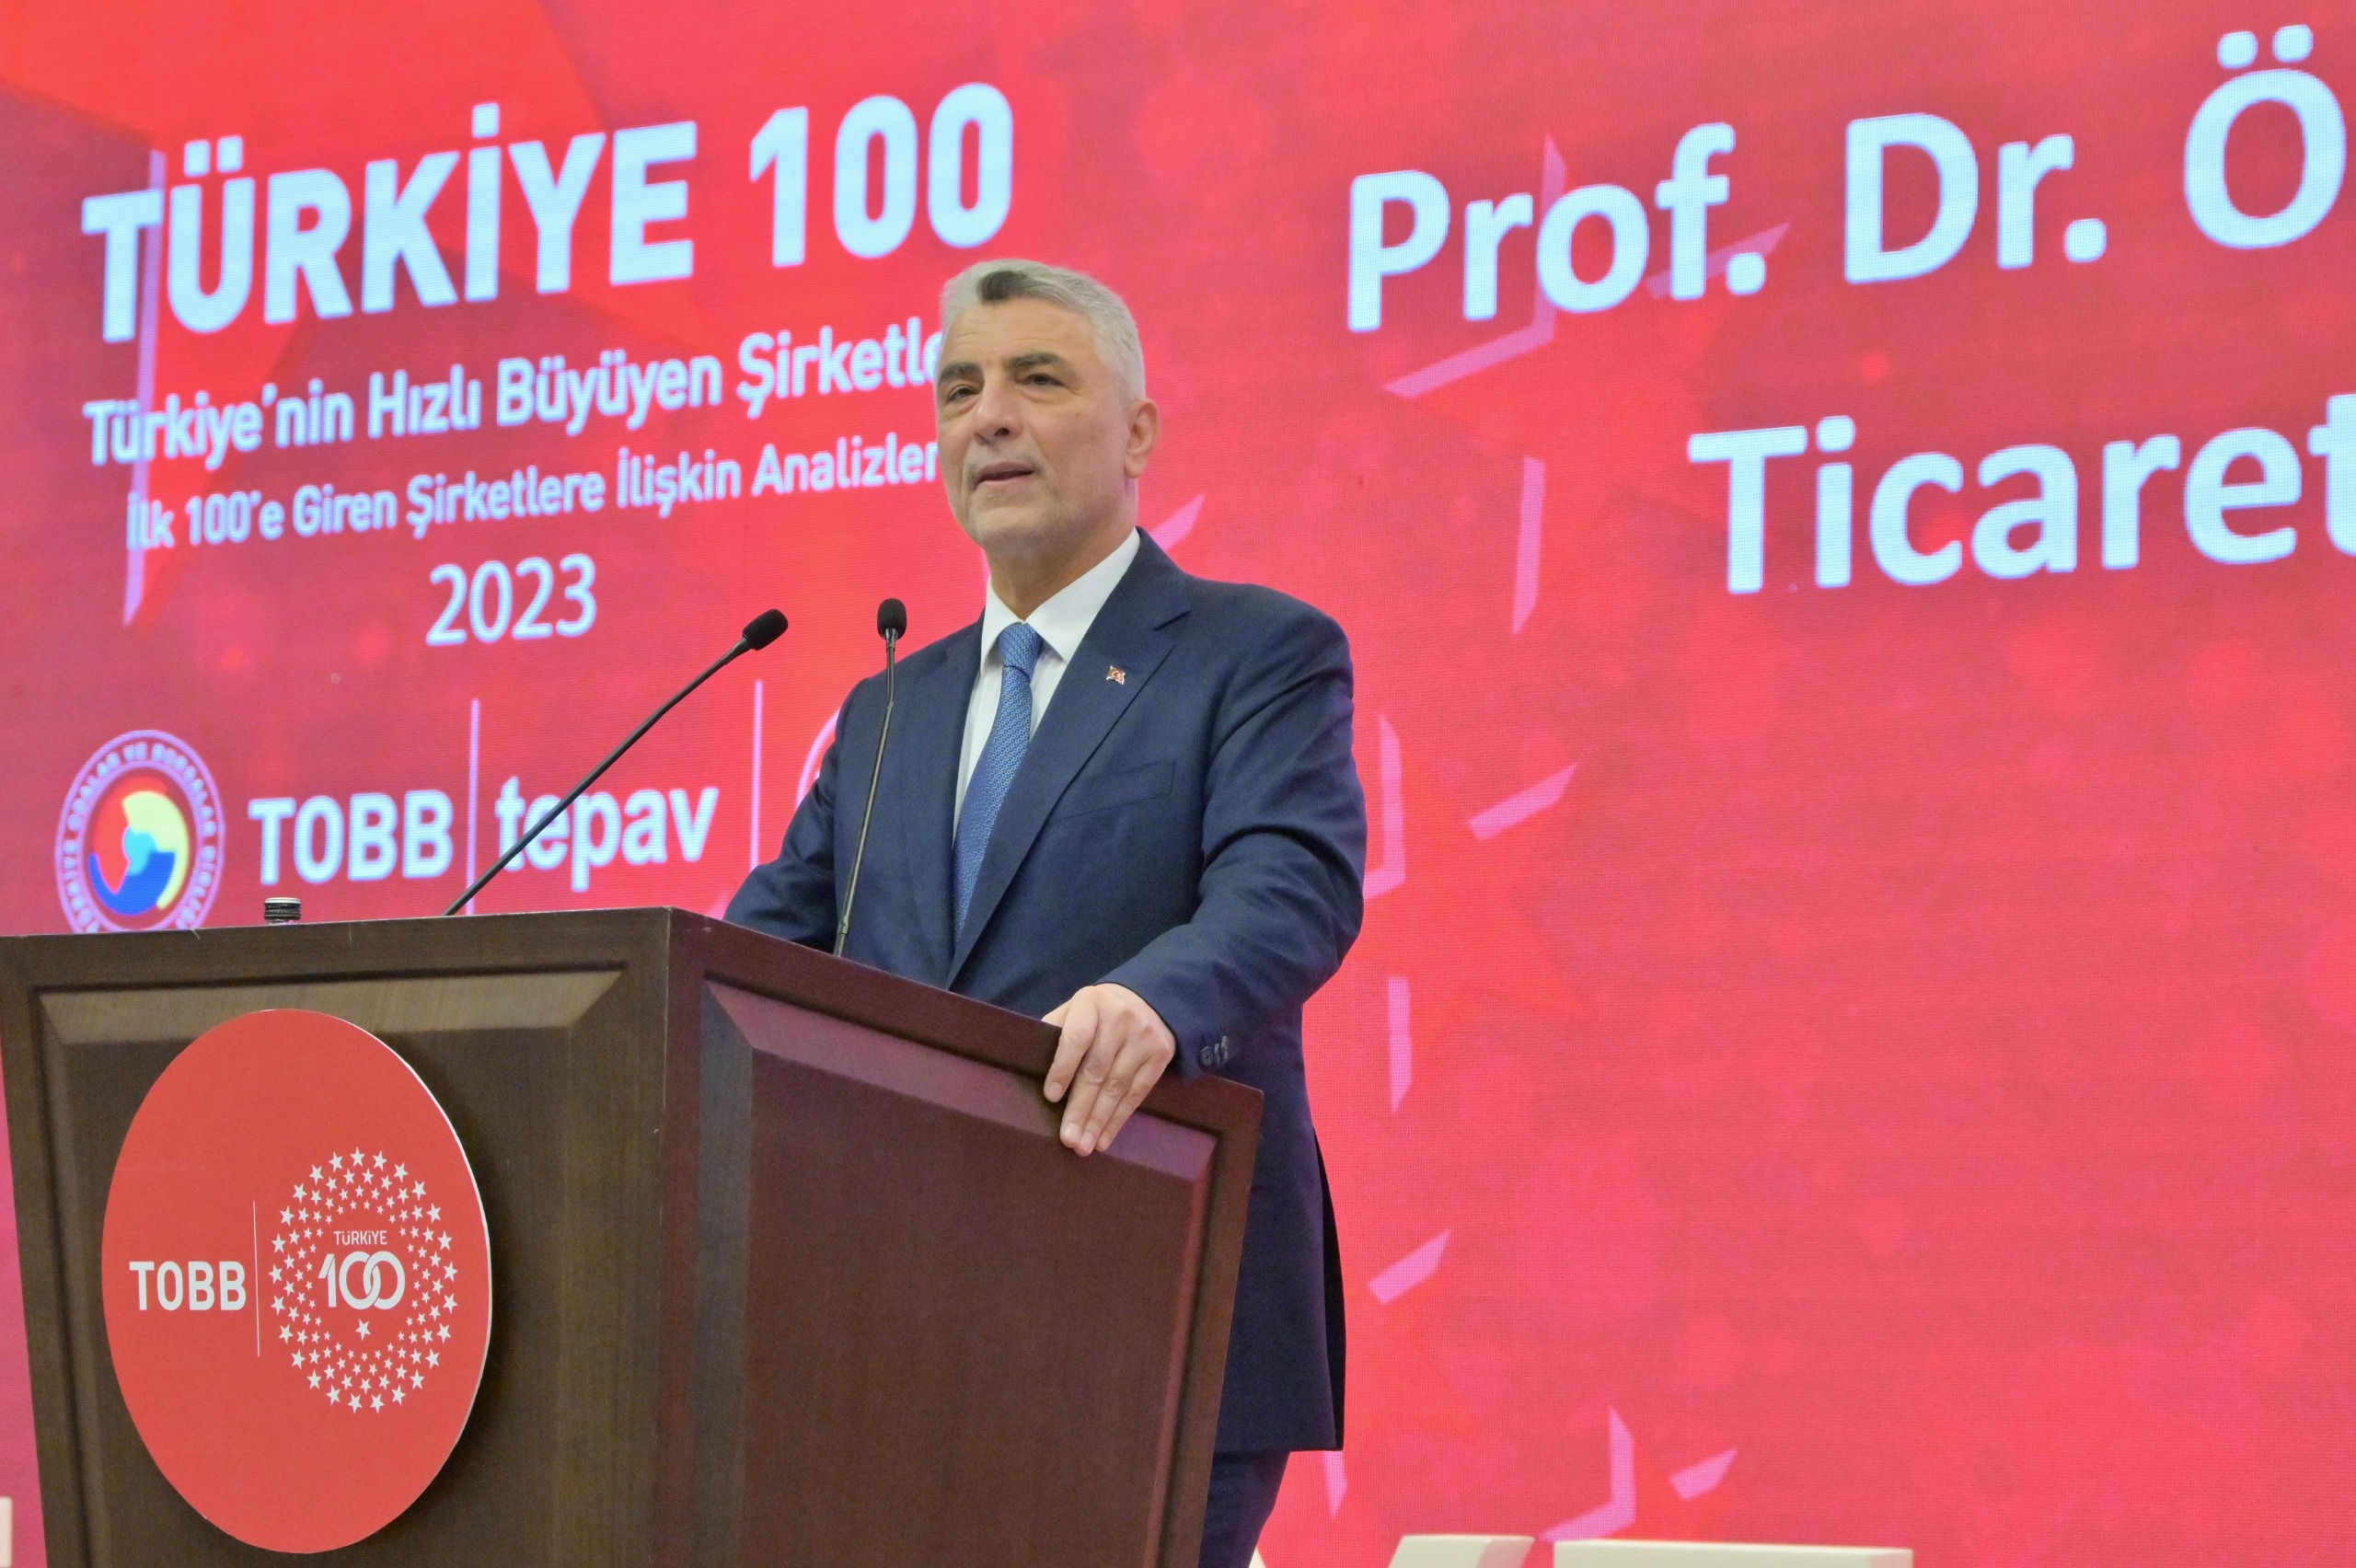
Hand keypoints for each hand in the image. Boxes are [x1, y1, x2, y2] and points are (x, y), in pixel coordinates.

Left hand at [1043, 983, 1175, 1155]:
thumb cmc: (1097, 1014)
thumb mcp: (1074, 1010)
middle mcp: (1120, 1018)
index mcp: (1091, 1003)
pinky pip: (1137, 1093)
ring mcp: (1143, 1037)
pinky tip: (1104, 1138)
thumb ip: (1055, 1033)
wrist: (1147, 1000)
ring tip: (1083, 1146)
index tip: (1051, 1097)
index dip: (1063, 1069)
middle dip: (1081, 1108)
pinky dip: (1118, 1119)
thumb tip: (1031, 1069)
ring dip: (1098, 1121)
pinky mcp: (1160, 1055)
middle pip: (1097, 1070)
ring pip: (1117, 1086)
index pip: (1076, 1038)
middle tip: (1068, 1139)